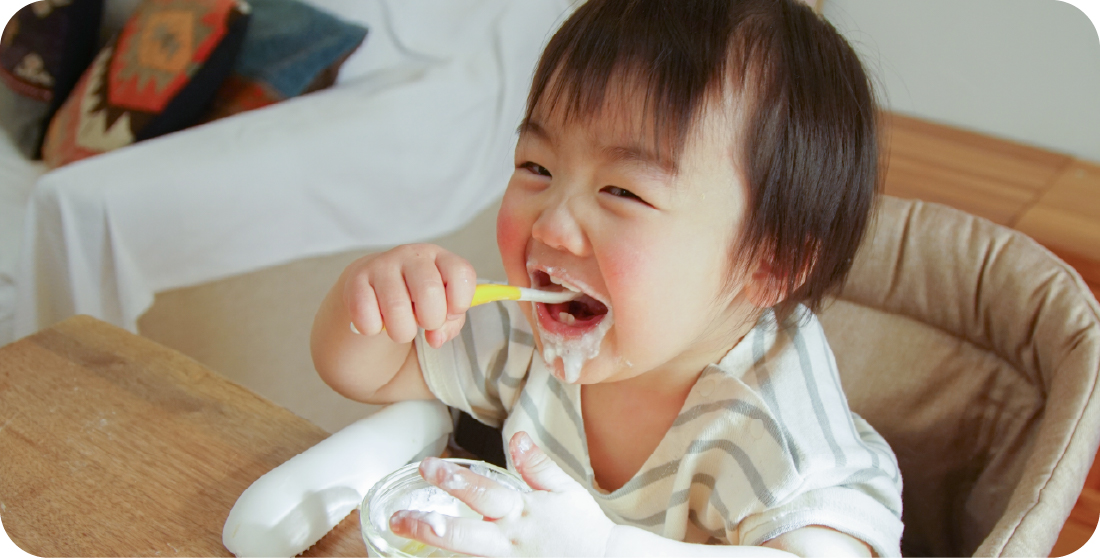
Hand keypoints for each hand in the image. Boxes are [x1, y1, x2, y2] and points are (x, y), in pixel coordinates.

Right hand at [343, 244, 475, 347]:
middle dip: (430, 320)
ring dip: (402, 331)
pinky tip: (376, 320)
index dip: (460, 303)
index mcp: (440, 258)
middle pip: (429, 292)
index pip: (462, 273)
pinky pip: (367, 317)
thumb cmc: (416, 300)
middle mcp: (412, 255)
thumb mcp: (441, 308)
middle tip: (423, 323)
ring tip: (400, 326)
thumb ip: (449, 324)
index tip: (450, 313)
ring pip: (397, 309)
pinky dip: (373, 329)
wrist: (373, 287)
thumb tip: (435, 337)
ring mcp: (383, 264)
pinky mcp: (356, 280)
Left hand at [390, 432, 615, 556]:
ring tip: (406, 535)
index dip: (454, 479)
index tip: (427, 466)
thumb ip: (538, 466)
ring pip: (467, 555)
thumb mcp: (565, 492)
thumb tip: (517, 437)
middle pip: (464, 535)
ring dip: (437, 544)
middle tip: (398, 518)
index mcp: (522, 512)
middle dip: (428, 525)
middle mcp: (510, 541)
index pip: (482, 492)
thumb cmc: (583, 529)